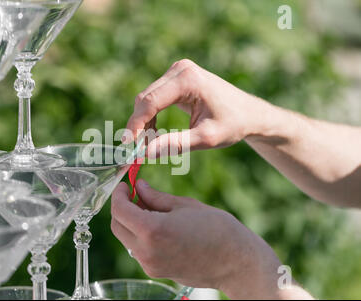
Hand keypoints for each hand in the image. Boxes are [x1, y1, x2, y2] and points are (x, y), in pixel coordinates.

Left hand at [110, 179, 312, 298]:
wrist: (237, 263)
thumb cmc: (217, 229)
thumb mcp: (184, 205)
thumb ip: (156, 197)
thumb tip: (138, 187)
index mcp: (152, 230)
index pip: (119, 210)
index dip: (118, 195)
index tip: (124, 186)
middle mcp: (146, 251)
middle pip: (118, 226)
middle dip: (122, 208)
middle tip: (135, 194)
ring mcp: (150, 265)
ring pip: (127, 239)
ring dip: (131, 222)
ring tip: (150, 208)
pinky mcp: (157, 271)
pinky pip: (139, 250)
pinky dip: (140, 235)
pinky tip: (157, 224)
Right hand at [125, 59, 266, 157]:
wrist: (248, 113)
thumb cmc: (232, 125)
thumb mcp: (206, 138)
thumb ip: (176, 144)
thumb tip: (145, 153)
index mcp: (188, 80)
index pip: (150, 101)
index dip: (135, 124)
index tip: (127, 145)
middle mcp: (180, 70)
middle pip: (145, 98)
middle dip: (138, 124)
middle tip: (137, 150)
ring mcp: (177, 72)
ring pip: (147, 98)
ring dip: (143, 122)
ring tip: (148, 145)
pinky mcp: (176, 78)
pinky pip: (154, 98)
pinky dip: (151, 116)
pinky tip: (154, 134)